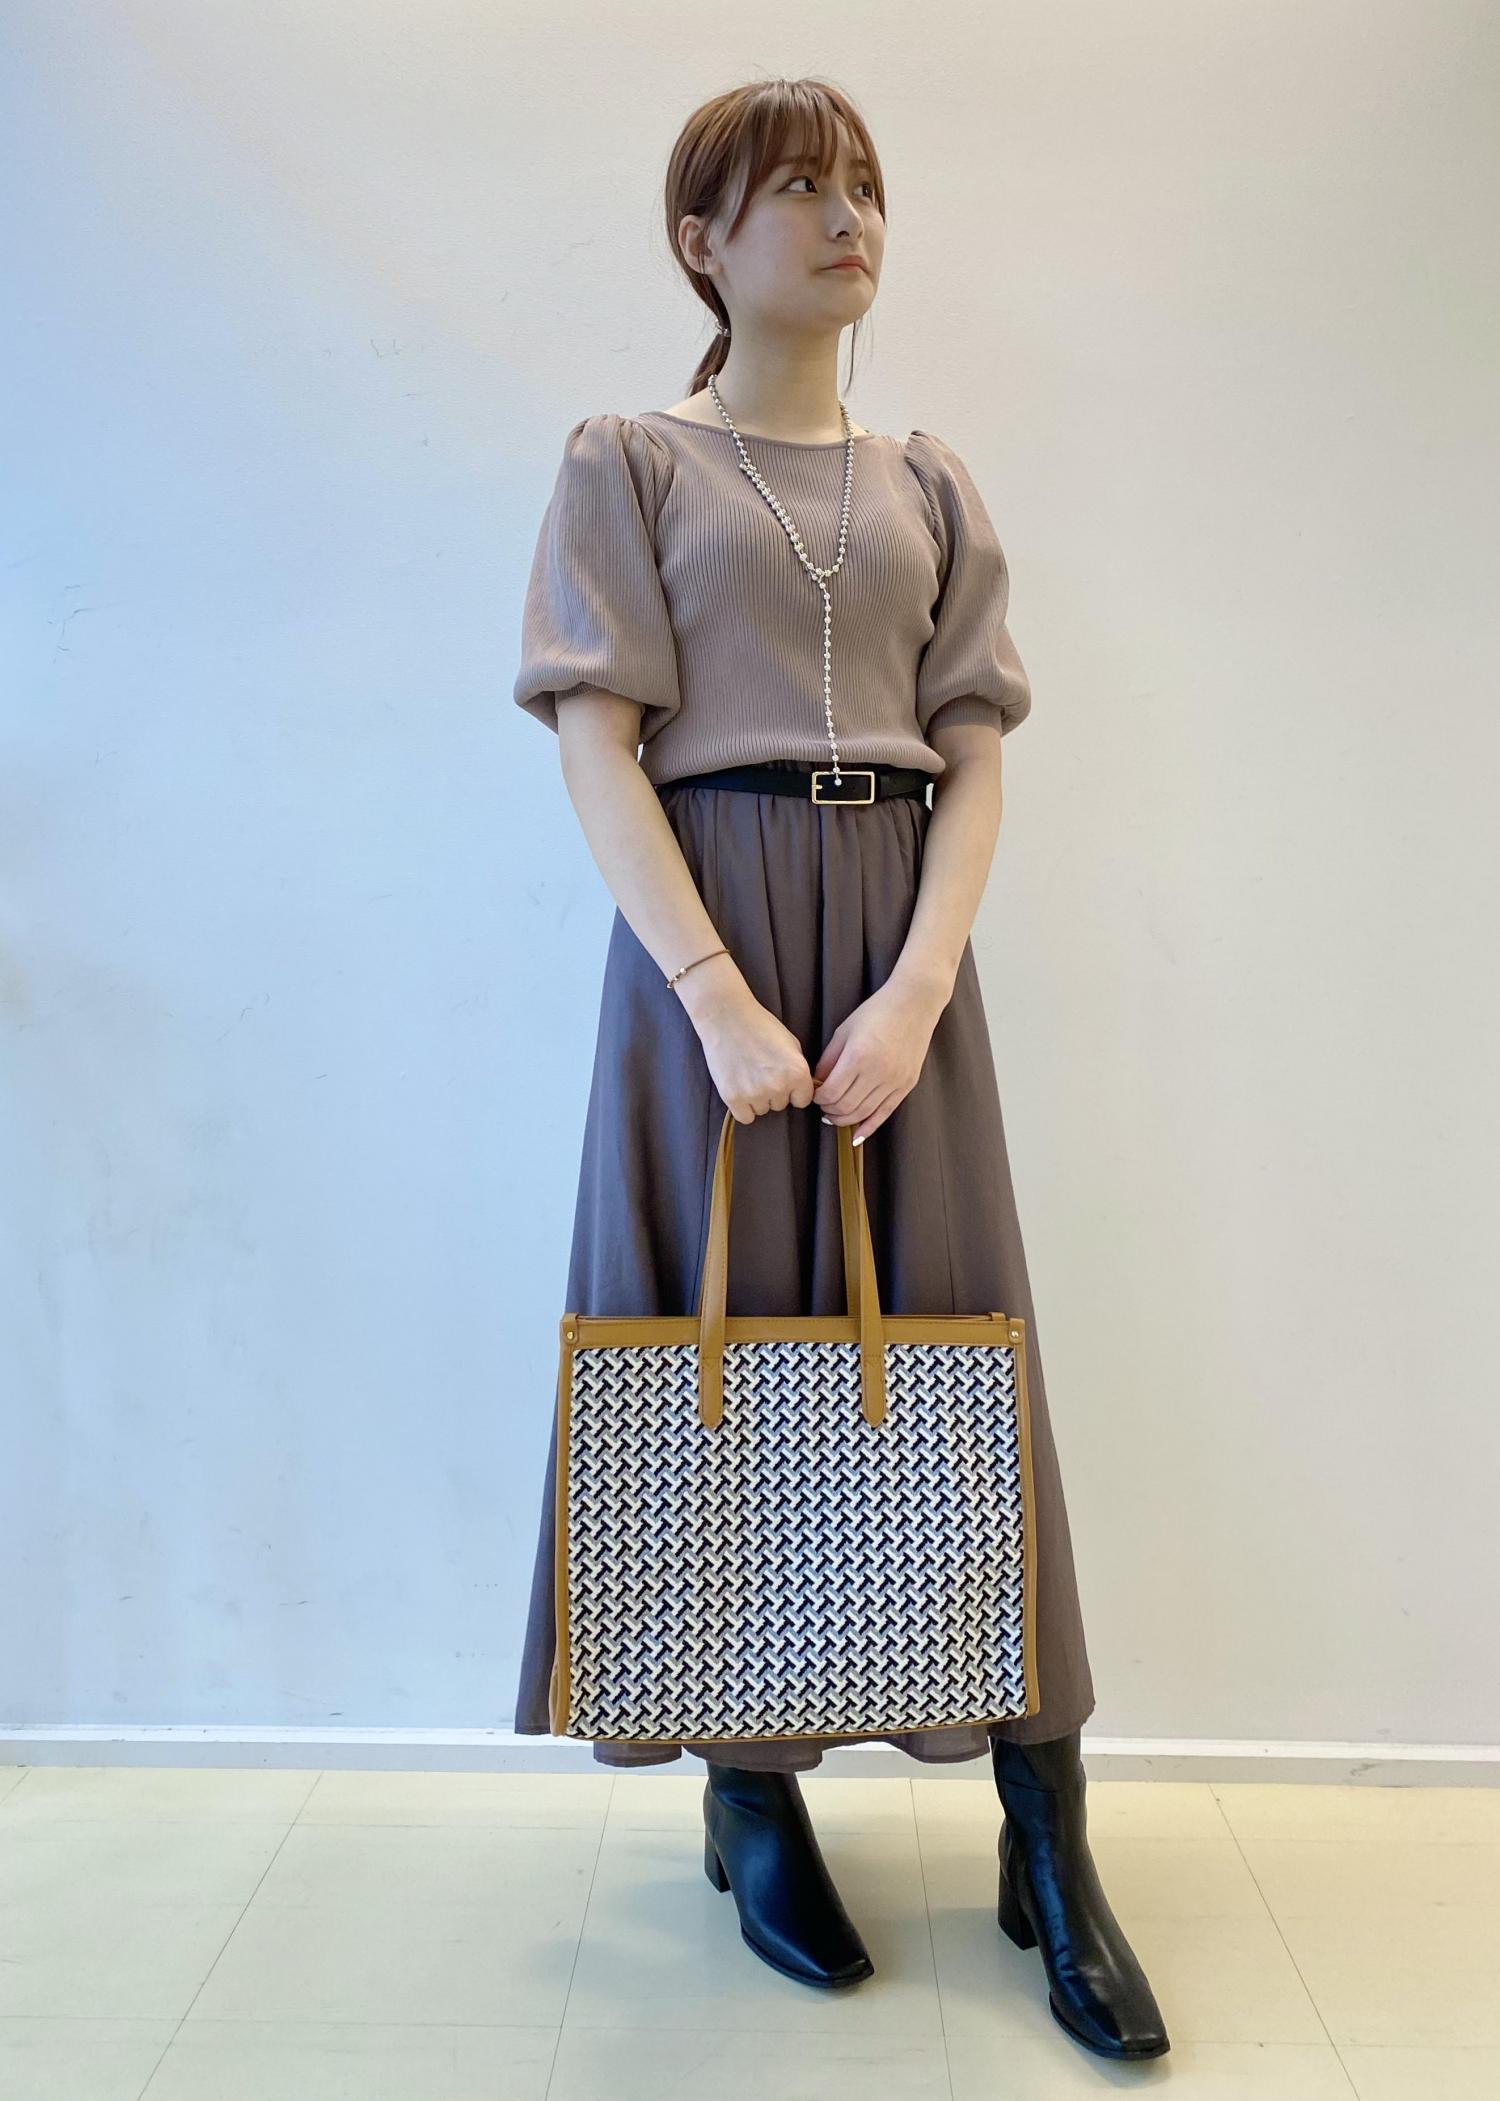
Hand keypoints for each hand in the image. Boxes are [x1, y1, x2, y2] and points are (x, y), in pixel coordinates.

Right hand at [693, 990, 817, 1125]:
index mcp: (798, 1072)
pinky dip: (743, 1107)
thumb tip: (803, 1090)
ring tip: (748, 1074)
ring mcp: (755, 1093)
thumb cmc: (759, 1026)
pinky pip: (745, 1117)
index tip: (784, 1080)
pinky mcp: (733, 1097)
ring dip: (757, 1099)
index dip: (794, 1091)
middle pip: (781, 1105)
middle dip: (774, 1092)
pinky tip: (740, 1089)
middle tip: (761, 1071)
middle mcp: (779, 1086)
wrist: (726, 1017)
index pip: (803, 1100)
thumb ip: (798, 1069)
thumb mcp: (791, 1043)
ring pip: (763, 1110)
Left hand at [812, 974, 946, 1143]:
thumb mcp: (844, 1031)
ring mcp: (894, 1081)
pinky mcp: (907, 1085)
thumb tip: (817, 1082)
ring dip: (844, 1119)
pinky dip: (869, 1127)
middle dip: (829, 1110)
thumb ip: (829, 1059)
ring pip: (863, 1113)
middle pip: (845, 1106)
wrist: (914, 1004)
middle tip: (822, 1107)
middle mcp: (877, 1073)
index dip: (818, 1098)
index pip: (831, 1092)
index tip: (814, 1094)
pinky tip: (856, 1135)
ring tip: (834, 1116)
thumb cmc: (876, 1012)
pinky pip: (885, 1113)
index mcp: (858, 1057)